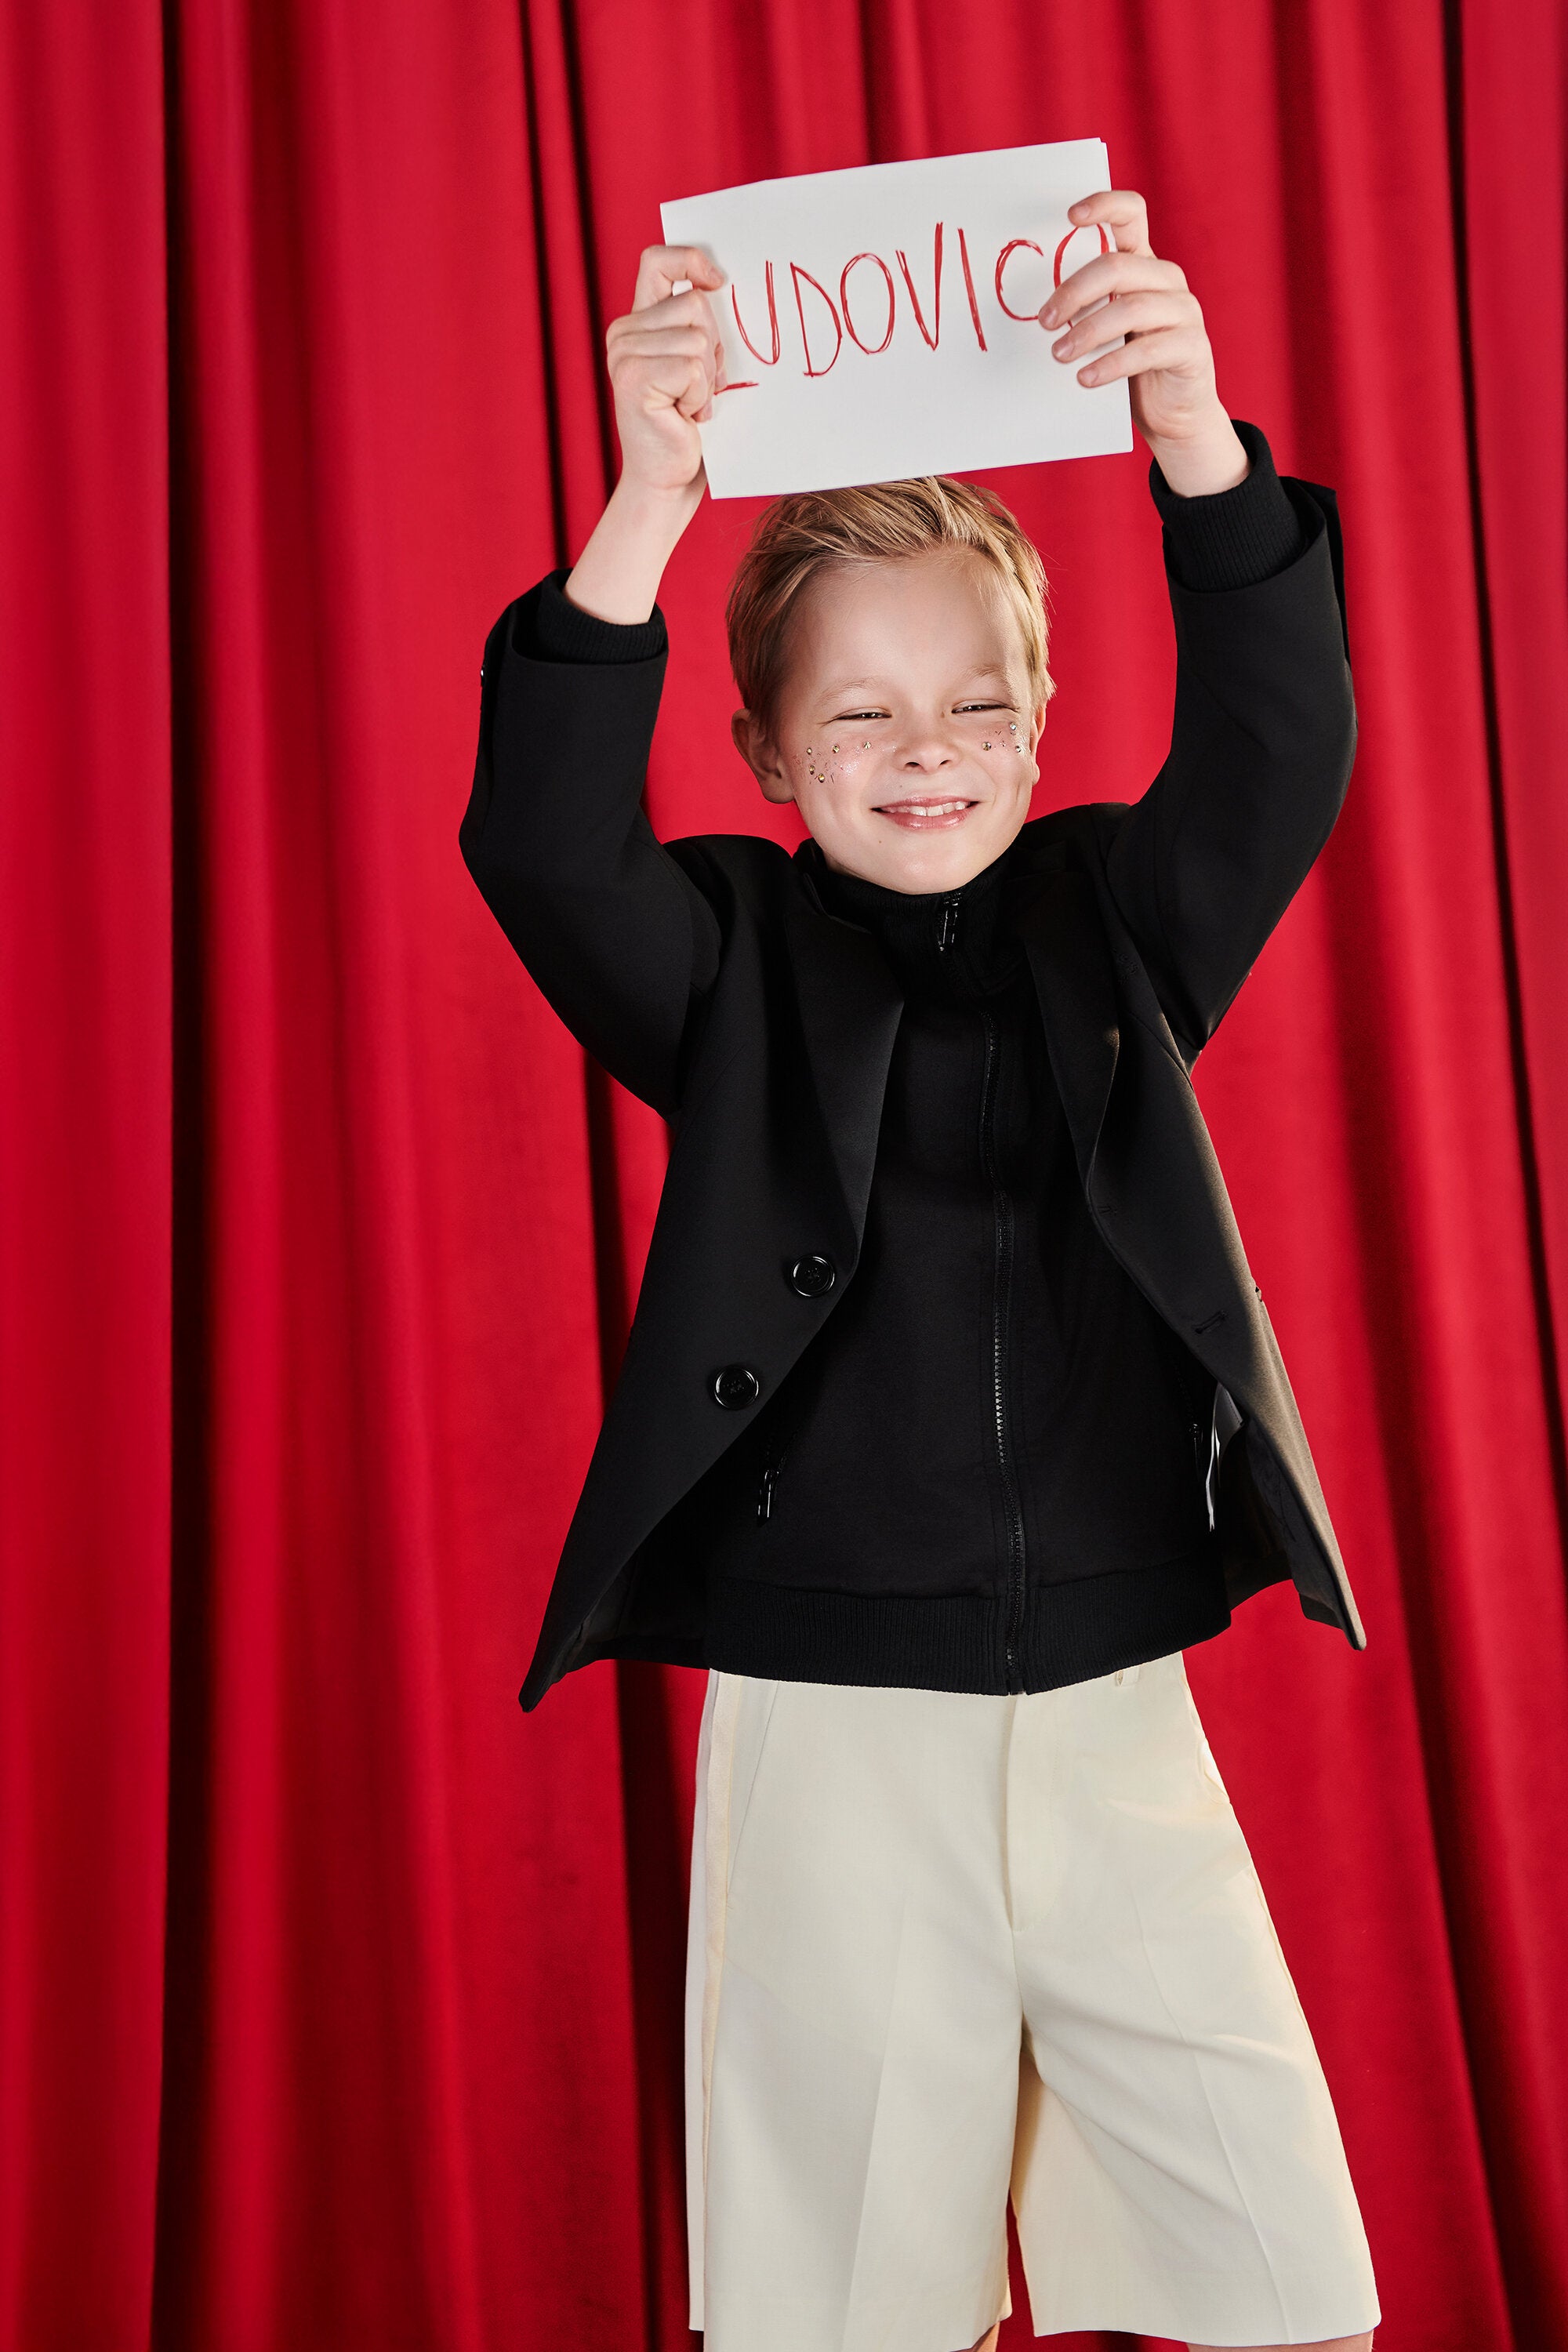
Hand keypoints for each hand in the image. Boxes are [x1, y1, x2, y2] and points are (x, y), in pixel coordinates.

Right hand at [563, 245, 725, 623]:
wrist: (667, 483)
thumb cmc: (689, 428)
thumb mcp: (695, 367)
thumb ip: (698, 328)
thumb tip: (727, 290)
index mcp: (636, 323)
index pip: (657, 261)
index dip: (690, 259)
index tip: (718, 282)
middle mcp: (622, 333)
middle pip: (694, 303)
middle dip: (712, 348)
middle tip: (698, 389)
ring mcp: (623, 354)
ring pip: (697, 337)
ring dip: (707, 379)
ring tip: (690, 406)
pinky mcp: (633, 378)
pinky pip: (692, 367)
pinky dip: (700, 396)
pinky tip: (686, 417)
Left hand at [1039, 190, 1248, 496]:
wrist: (1174, 412)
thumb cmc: (1131, 366)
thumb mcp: (1107, 328)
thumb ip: (1086, 307)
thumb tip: (1038, 308)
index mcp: (1144, 264)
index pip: (1131, 214)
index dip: (1104, 205)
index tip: (1070, 217)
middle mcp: (1166, 279)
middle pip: (1116, 267)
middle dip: (1073, 293)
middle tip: (1044, 322)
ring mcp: (1184, 311)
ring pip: (1130, 308)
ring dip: (1086, 332)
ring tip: (1059, 355)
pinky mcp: (1192, 346)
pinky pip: (1146, 351)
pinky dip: (1111, 365)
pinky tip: (1086, 378)